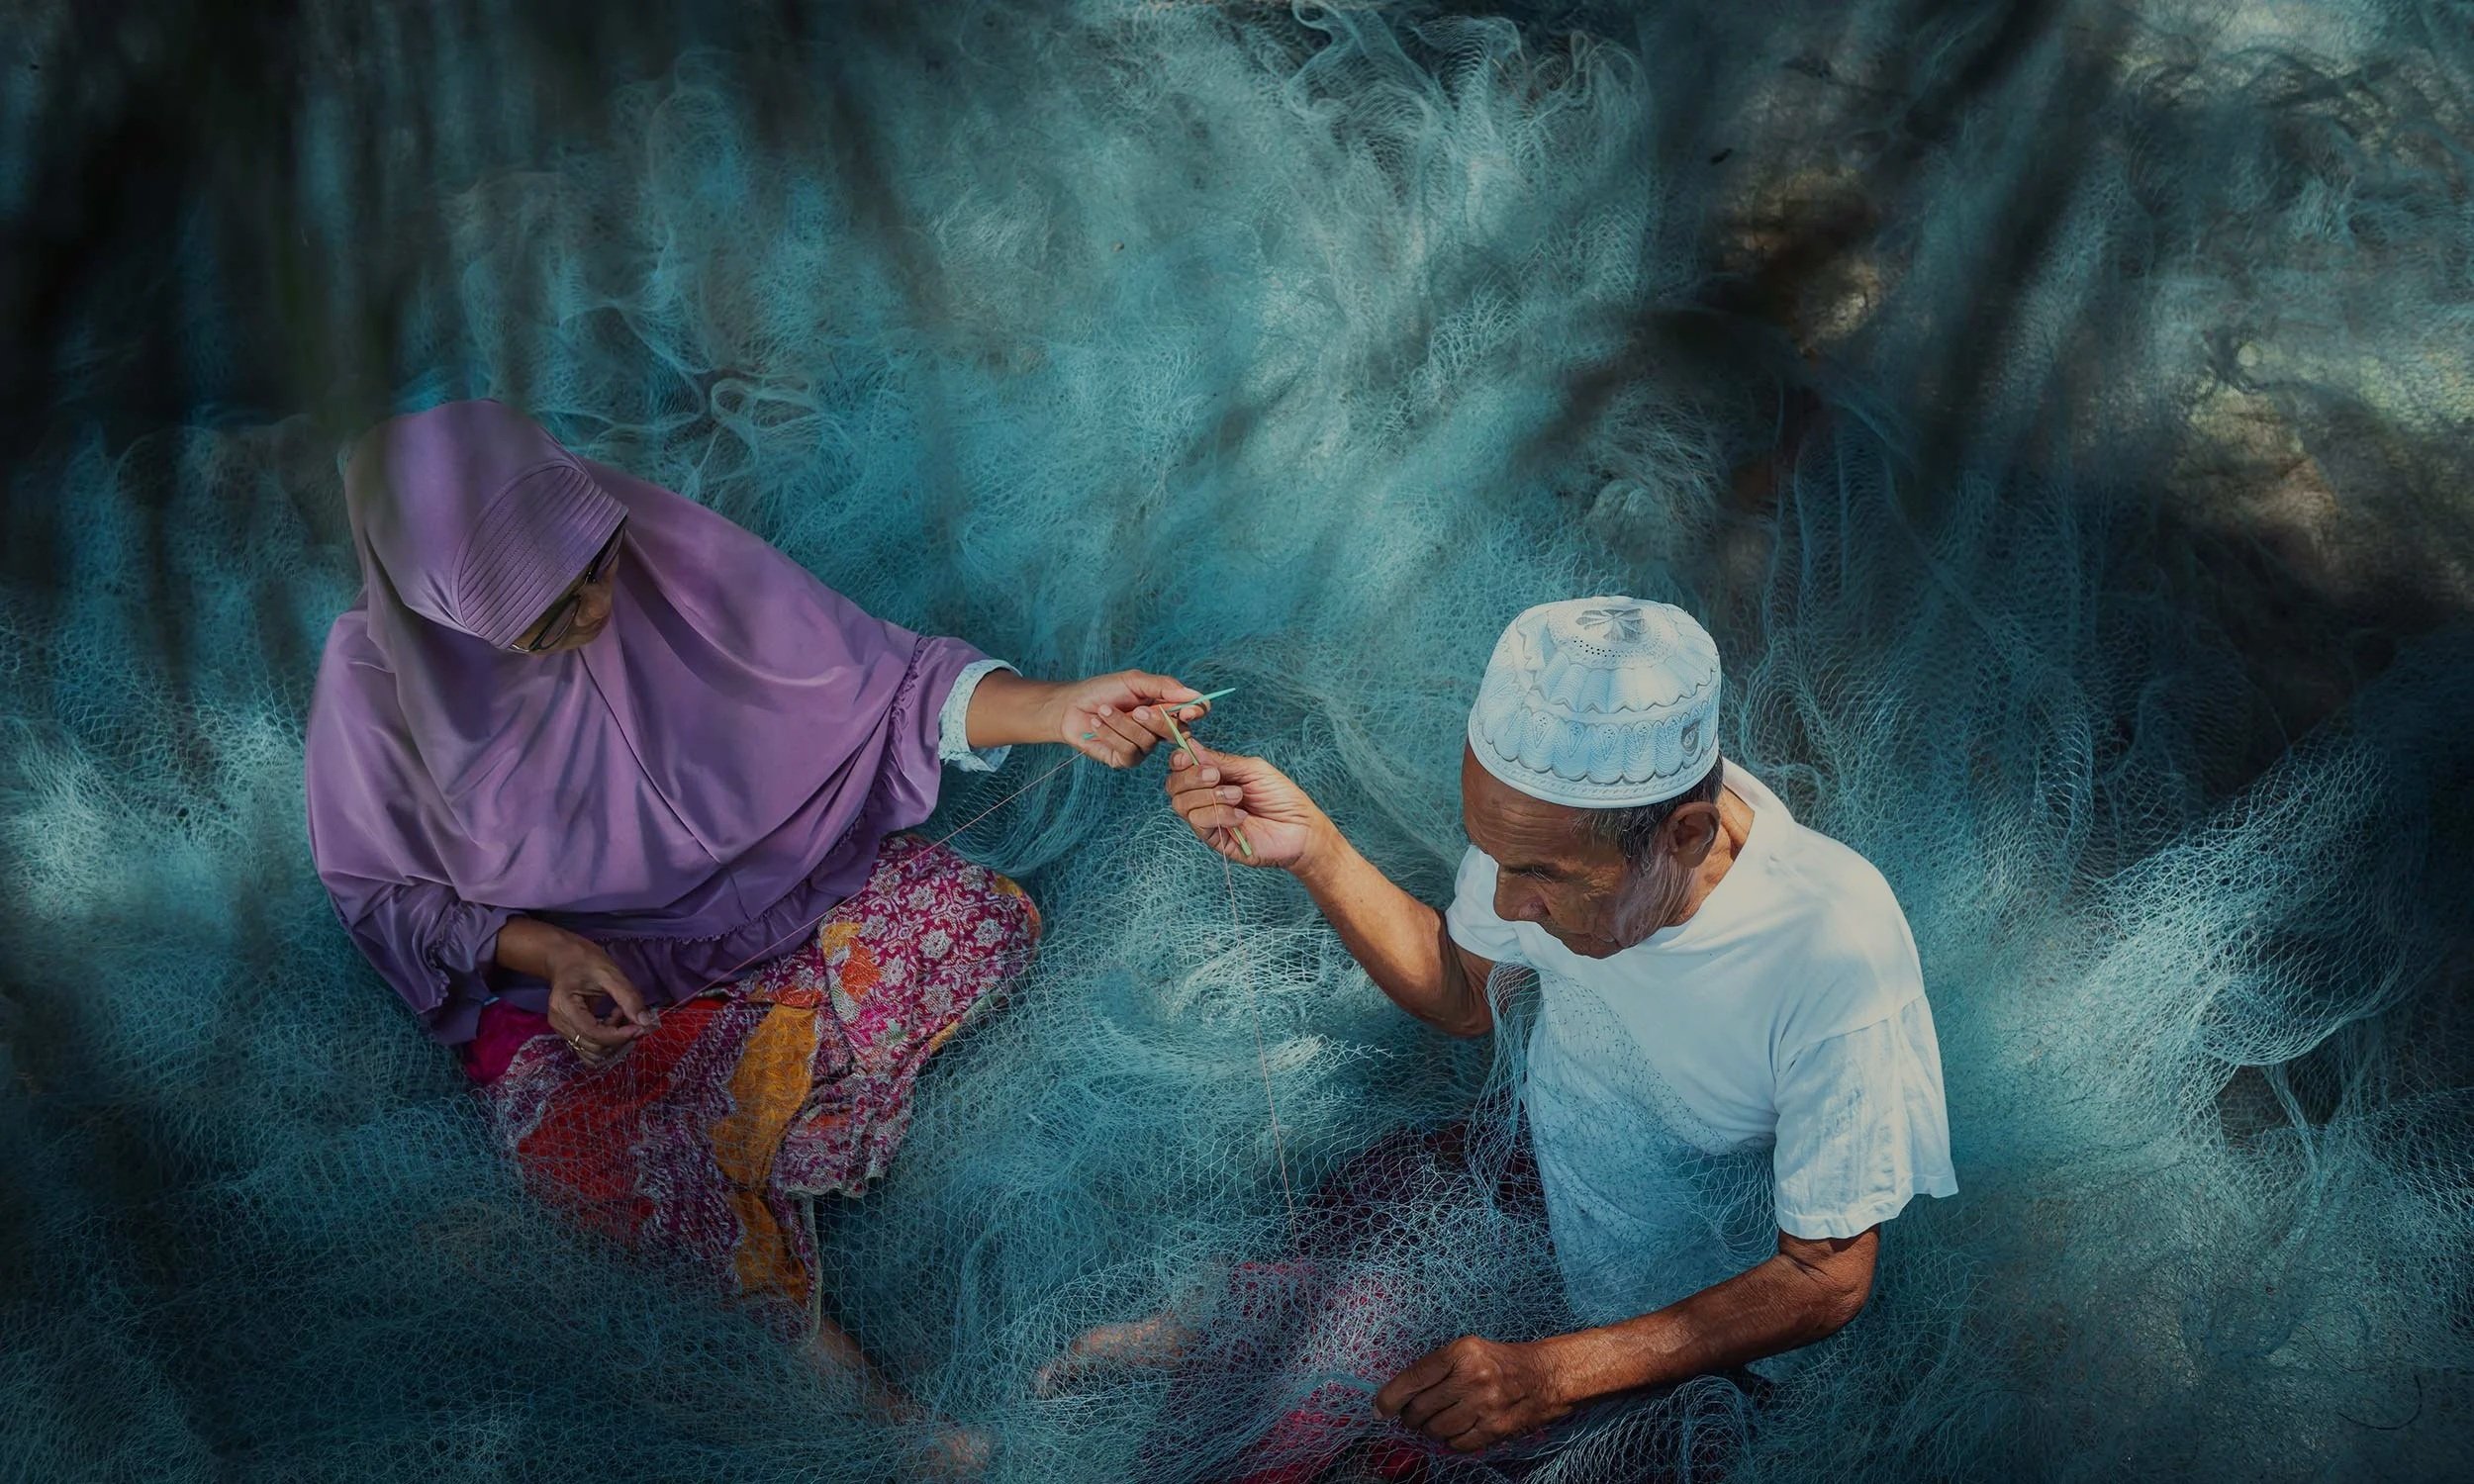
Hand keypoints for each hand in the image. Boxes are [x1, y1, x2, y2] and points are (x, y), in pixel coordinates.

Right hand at [543, 933, 658, 1067]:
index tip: (640, 1027)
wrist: (564, 958)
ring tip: (620, 1015)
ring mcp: (562, 1031)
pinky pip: (590, 1048)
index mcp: (564, 1006)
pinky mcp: (569, 1033)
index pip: (593, 1033)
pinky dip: (607, 1041)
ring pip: (593, 1053)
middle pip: (594, 1047)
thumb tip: (646, 1022)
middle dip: (620, 1038)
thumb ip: (628, 997)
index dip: (619, 1036)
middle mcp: (559, 1023)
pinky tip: (613, 1021)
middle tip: (634, 1017)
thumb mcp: (610, 973)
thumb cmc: (585, 961)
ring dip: (614, 1041)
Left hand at [1052, 670, 1212, 768]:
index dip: (1195, 713)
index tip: (1187, 711)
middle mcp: (1159, 729)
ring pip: (1149, 741)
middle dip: (1156, 721)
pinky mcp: (1126, 759)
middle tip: (1136, 710)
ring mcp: (1143, 747)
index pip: (1194, 712)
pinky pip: (1129, 751)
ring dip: (1123, 724)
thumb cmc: (1102, 690)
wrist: (1070, 706)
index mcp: (1166, 707)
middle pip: (1177, 732)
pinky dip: (1111, 735)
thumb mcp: (1133, 681)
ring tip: (1104, 710)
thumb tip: (1193, 694)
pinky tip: (1097, 724)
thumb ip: (1164, 686)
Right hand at [1163, 740, 1322, 868]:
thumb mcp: (1252, 769)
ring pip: (1182, 804)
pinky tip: (1240, 816)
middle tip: (1216, 776)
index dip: (1179, 760)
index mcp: (1213, 778)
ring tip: (1237, 796)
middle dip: (1191, 776)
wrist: (1301, 828)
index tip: (1187, 756)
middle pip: (1174, 785)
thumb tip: (1191, 746)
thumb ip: (1221, 760)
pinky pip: (1199, 823)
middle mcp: (1206, 798)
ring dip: (1210, 796)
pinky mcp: (1215, 839)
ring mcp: (1209, 820)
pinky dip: (1218, 814)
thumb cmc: (1282, 797)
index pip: (1181, 768)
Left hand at [1373, 1335, 1570, 1453]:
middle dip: (1410, 1417)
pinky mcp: (1495, 1428)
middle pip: (1420, 1409)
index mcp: (1461, 1352)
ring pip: (1436, 1430)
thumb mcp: (1467, 1350)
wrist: (1544, 1376)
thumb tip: (1397, 1397)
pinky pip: (1457, 1444)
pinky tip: (1458, 1428)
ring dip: (1430, 1430)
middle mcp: (1473, 1377)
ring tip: (1437, 1421)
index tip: (1378, 1409)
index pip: (1414, 1378)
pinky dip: (1451, 1441)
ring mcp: (1485, 1405)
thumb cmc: (1499, 1361)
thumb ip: (1435, 1370)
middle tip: (1414, 1415)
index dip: (1390, 1397)